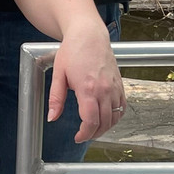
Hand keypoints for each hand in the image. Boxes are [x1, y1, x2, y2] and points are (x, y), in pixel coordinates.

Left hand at [48, 23, 124, 141]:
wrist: (89, 35)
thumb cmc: (72, 51)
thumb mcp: (58, 74)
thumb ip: (56, 98)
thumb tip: (52, 117)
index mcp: (88, 89)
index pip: (91, 121)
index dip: (85, 134)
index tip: (78, 137)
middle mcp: (105, 90)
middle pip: (104, 123)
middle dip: (93, 133)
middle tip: (83, 135)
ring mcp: (114, 88)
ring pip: (115, 117)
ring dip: (105, 127)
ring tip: (93, 129)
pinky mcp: (120, 85)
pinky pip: (122, 107)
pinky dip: (116, 117)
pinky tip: (106, 118)